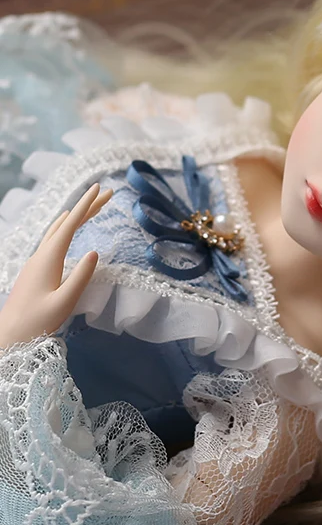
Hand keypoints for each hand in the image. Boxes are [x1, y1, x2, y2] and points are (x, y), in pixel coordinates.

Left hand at [0, 184, 112, 349]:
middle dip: (87, 206)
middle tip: (108, 193)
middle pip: (66, 223)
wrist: (10, 335)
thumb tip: (95, 252)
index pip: (70, 225)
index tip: (100, 188)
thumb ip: (81, 276)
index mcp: (48, 259)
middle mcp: (41, 254)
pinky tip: (66, 224)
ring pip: (59, 230)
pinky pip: (53, 238)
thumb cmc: (38, 321)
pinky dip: (65, 226)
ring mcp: (36, 260)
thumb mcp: (65, 302)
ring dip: (76, 215)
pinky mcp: (36, 268)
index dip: (86, 205)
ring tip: (92, 206)